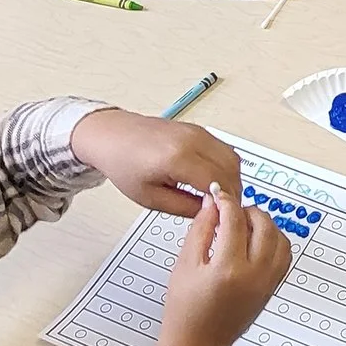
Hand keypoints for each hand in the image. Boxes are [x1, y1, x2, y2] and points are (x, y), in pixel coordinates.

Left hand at [73, 108, 241, 219]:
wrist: (112, 136)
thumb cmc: (124, 165)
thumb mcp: (150, 198)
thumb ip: (184, 207)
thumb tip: (210, 211)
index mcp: (178, 158)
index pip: (218, 182)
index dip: (226, 202)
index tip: (225, 215)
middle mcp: (192, 140)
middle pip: (231, 168)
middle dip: (232, 191)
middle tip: (225, 209)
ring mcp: (197, 132)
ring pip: (232, 157)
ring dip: (232, 178)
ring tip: (219, 196)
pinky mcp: (198, 130)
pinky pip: (223, 148)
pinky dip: (225, 166)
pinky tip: (214, 180)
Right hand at [151, 180, 290, 345]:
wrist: (199, 343)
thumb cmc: (186, 309)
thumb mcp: (185, 264)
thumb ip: (201, 229)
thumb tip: (212, 203)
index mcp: (228, 268)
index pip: (234, 219)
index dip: (225, 200)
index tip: (217, 193)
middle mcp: (254, 275)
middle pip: (264, 224)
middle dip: (247, 210)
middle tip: (230, 210)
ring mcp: (267, 282)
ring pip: (280, 238)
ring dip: (264, 224)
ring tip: (242, 225)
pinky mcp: (272, 288)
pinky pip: (285, 255)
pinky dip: (275, 241)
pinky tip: (255, 240)